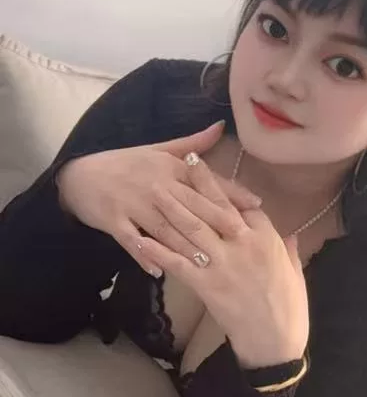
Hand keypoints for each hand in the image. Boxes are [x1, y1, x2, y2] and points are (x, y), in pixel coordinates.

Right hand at [56, 121, 261, 276]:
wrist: (80, 175)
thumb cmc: (126, 164)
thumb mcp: (159, 150)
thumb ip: (192, 143)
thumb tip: (220, 126)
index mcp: (170, 167)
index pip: (206, 181)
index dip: (232, 194)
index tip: (257, 206)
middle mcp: (156, 185)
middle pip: (191, 207)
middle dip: (217, 223)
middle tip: (242, 239)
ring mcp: (134, 204)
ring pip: (165, 227)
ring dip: (186, 245)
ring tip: (207, 262)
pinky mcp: (115, 221)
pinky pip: (133, 242)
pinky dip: (146, 256)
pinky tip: (160, 270)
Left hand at [135, 156, 309, 368]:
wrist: (276, 340)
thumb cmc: (290, 307)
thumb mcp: (295, 271)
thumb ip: (290, 248)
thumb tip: (290, 233)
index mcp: (267, 238)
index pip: (241, 204)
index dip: (221, 186)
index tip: (207, 169)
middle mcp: (244, 244)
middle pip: (213, 207)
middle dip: (193, 184)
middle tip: (176, 164)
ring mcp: (223, 264)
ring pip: (192, 229)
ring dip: (171, 208)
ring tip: (152, 189)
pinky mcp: (206, 285)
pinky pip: (176, 262)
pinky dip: (156, 249)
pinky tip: (140, 238)